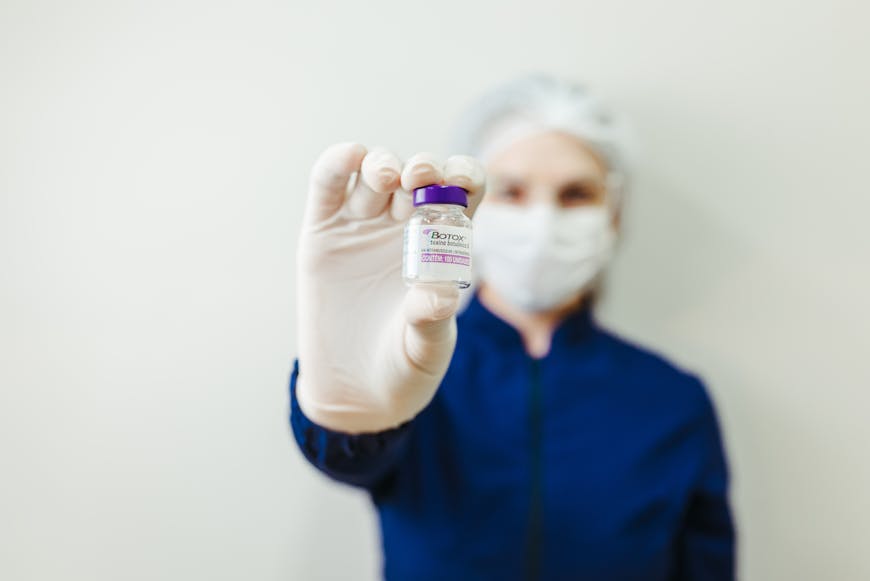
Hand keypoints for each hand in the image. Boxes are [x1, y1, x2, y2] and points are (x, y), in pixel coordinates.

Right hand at [295, 143, 485, 432]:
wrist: (355, 392)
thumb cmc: (403, 367)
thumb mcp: (425, 350)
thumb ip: (431, 322)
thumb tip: (440, 294)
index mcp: (442, 245)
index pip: (462, 193)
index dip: (464, 176)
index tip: (460, 183)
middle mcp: (404, 227)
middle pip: (419, 175)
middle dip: (423, 167)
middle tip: (420, 178)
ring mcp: (362, 225)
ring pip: (374, 172)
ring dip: (383, 163)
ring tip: (386, 178)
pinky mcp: (322, 233)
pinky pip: (328, 186)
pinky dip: (337, 164)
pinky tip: (349, 159)